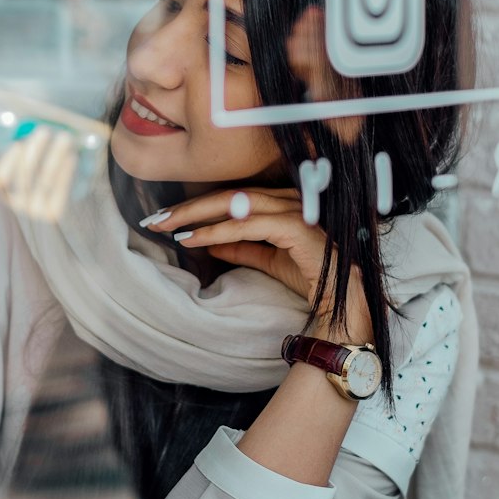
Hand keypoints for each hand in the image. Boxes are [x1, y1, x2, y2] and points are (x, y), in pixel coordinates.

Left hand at [144, 188, 371, 343]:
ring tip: (166, 226)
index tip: (166, 218)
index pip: (234, 198)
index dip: (198, 206)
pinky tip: (194, 239)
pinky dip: (217, 231)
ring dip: (196, 215)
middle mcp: (291, 199)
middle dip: (188, 206)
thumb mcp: (269, 260)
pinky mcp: (297, 227)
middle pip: (229, 195)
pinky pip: (248, 225)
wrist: (345, 304)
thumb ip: (242, 248)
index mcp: (284, 203)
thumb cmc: (314, 278)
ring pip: (235, 204)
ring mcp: (295, 210)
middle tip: (154, 218)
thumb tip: (210, 244)